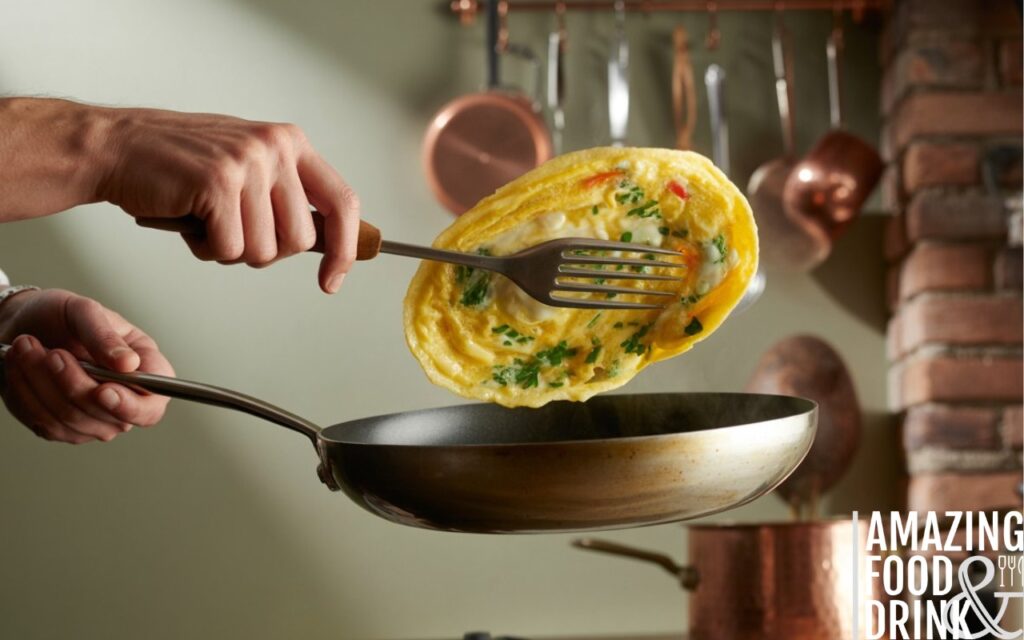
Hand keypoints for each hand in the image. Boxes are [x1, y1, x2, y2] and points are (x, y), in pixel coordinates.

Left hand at [0, 289, 172, 443]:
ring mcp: (94, 419)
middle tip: (53, 353)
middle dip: (71, 382)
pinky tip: (21, 367)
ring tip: (28, 349)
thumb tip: (130, 364)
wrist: (23, 325)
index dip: (131, 407)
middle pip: (105, 415)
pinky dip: (26, 393)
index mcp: (145, 369)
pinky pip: (44, 423)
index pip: (151, 406)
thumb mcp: (84, 312)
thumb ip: (106, 336)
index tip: (103, 391)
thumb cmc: (60, 317)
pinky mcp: (61, 428)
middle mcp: (124, 400)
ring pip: (71, 420)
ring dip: (42, 384)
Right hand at [95, 107, 359, 292]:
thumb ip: (286, 197)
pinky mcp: (218, 183)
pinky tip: (189, 220)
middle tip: (231, 229)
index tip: (332, 280)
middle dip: (265, 250)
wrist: (115, 147)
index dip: (344, 249)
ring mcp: (248, 162)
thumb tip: (330, 245)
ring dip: (230, 250)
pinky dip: (206, 248)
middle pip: (301, 240)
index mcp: (290, 142)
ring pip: (265, 250)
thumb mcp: (248, 167)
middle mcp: (276, 147)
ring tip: (206, 220)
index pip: (342, 203)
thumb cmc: (179, 166)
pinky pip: (229, 249)